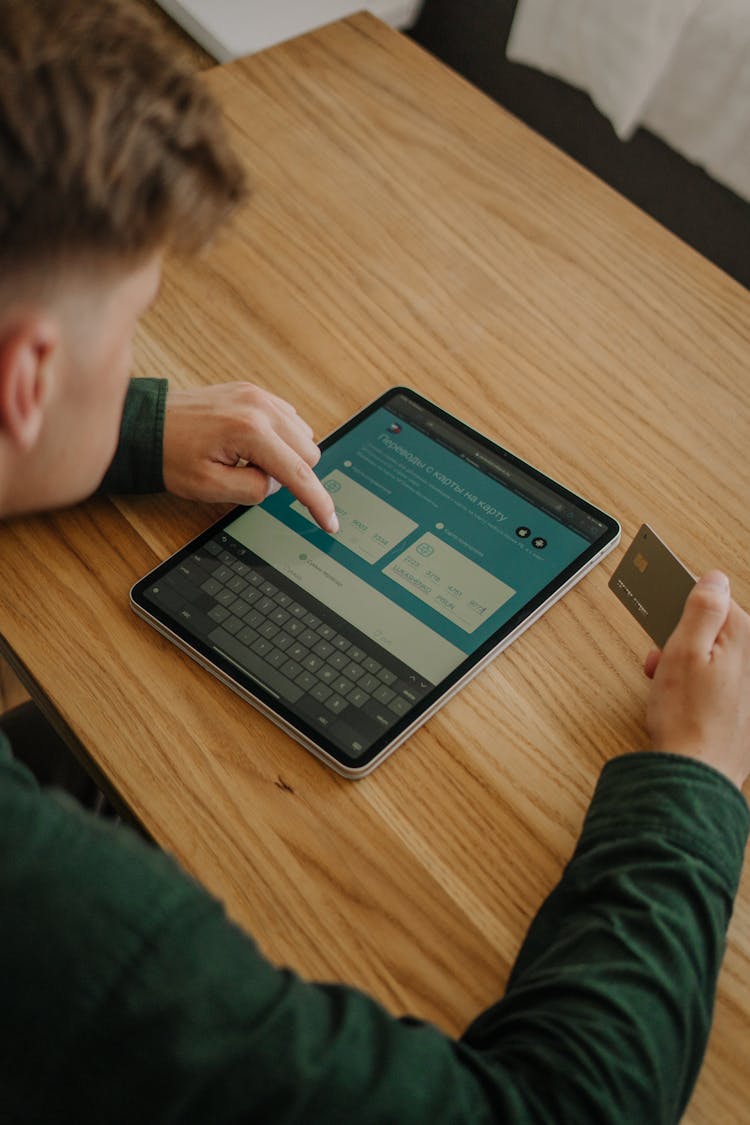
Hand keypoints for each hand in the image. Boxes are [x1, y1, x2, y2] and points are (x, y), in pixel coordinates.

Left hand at [162, 383, 337, 532]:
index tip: (330, 522)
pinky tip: (253, 446)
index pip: (299, 473)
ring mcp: (258, 395)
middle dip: (293, 474)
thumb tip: (277, 483)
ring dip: (287, 455)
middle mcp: (260, 407)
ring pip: (304, 434)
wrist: (148, 426)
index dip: (318, 502)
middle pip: (309, 452)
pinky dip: (280, 438)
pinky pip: (288, 418)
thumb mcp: (210, 487)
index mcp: (250, 431)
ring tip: (248, 460)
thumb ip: (254, 490)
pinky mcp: (253, 392)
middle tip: (253, 477)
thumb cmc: (171, 455)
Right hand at [644, 571, 749, 789]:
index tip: (664, 619)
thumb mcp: (684, 651)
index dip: (684, 610)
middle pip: (714, 631)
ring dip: (686, 664)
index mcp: (743, 639)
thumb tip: (714, 579)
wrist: (696, 773)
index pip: (716, 600)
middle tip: (660, 659)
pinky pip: (717, 682)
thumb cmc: (687, 717)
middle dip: (682, 640)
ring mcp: (749, 686)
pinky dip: (697, 686)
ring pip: (713, 658)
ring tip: (665, 684)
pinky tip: (679, 702)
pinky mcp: (742, 708)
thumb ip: (702, 609)